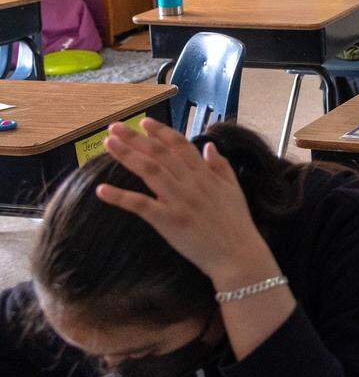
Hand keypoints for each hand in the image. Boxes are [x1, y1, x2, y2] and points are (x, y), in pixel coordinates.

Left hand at [97, 119, 272, 285]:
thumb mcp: (234, 189)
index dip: (160, 132)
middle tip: (114, 127)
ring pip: (150, 171)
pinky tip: (102, 190)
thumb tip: (209, 146)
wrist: (237, 254)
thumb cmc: (237, 224)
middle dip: (136, 138)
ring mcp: (178, 201)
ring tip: (108, 144)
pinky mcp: (168, 220)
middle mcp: (190, 183)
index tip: (144, 122)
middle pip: (159, 154)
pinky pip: (141, 205)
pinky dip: (121, 197)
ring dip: (127, 156)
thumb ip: (221, 166)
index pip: (180, 145)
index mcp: (205, 174)